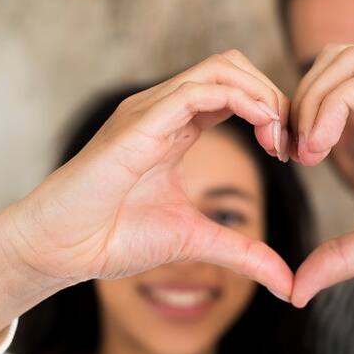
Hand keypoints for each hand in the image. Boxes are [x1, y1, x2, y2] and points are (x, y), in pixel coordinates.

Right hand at [2, 50, 291, 296]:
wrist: (61, 249)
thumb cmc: (113, 239)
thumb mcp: (197, 241)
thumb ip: (244, 254)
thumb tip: (288, 286)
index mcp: (176, 127)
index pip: (235, 92)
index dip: (272, 113)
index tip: (292, 153)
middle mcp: (163, 109)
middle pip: (234, 67)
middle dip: (275, 96)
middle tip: (292, 144)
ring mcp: (150, 110)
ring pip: (222, 68)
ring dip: (264, 96)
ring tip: (280, 139)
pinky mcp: (140, 121)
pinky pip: (201, 90)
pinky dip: (244, 102)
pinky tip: (264, 133)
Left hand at [289, 44, 353, 307]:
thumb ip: (347, 254)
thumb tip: (296, 289)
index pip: (333, 85)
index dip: (301, 115)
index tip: (287, 158)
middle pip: (332, 62)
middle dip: (298, 103)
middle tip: (289, 153)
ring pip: (348, 62)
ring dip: (312, 103)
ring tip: (305, 152)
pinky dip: (336, 104)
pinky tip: (323, 144)